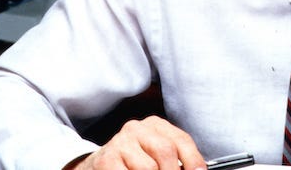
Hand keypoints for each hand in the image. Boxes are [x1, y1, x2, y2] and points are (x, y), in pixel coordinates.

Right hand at [64, 115, 205, 169]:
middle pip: (166, 151)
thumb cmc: (133, 162)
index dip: (194, 160)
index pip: (181, 140)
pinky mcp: (106, 160)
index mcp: (156, 125)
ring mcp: (121, 142)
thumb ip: (174, 160)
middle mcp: (138, 129)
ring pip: (149, 168)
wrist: (97, 166)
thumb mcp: (155, 155)